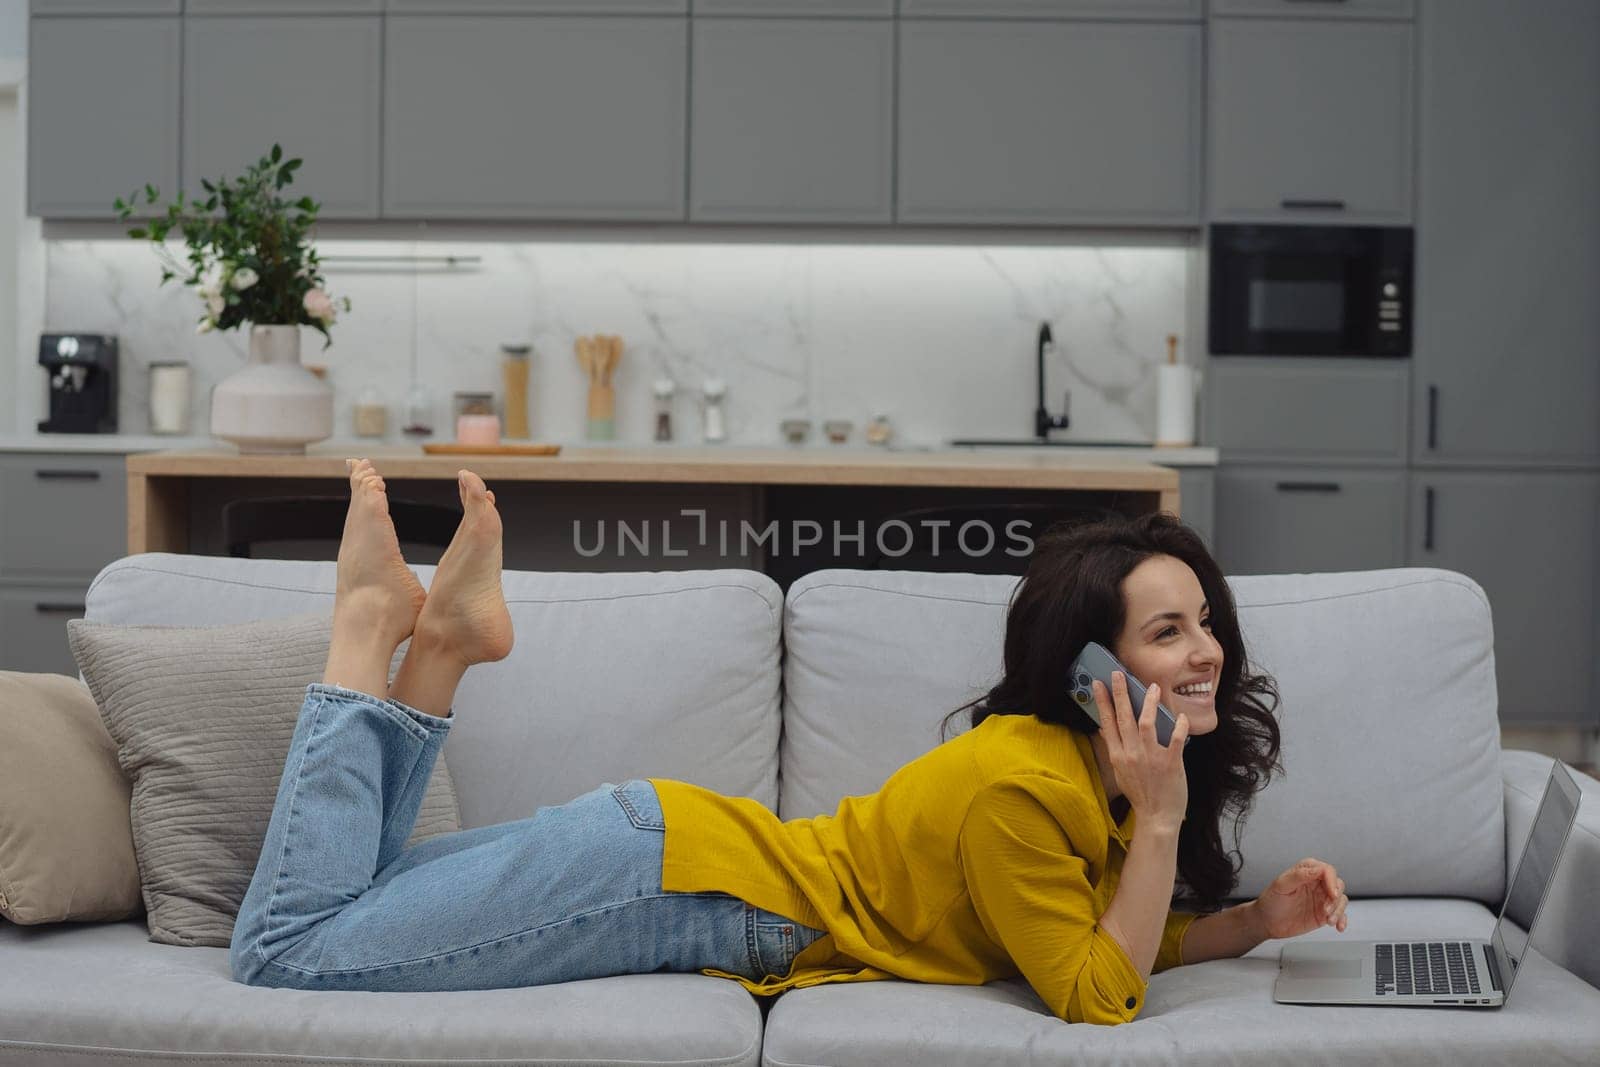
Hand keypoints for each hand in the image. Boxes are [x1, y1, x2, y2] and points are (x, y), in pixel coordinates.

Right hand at [1092, 670, 1189, 830]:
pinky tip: (1180, 716)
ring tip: (1152, 687)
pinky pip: (1175, 739)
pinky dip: (1178, 725)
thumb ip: (1115, 749)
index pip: (1106, 723)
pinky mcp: (1171, 763)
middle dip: (1120, 693)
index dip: (1102, 701)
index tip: (1098, 684)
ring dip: (1149, 703)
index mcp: (1118, 756)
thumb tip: (1106, 729)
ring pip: (1146, 723)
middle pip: (1123, 718)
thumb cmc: (1140, 794)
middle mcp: (1131, 754)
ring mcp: (1151, 758)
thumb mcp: (1121, 772)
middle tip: (1118, 674)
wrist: (1157, 818)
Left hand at [1254, 858, 1347, 938]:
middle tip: (1326, 909)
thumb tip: (1317, 869)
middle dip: (1335, 898)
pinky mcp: (1324, 913)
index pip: (1326, 870)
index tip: (1332, 893)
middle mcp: (1316, 883)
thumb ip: (1299, 875)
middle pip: (1338, 884)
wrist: (1267, 923)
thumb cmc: (1271, 902)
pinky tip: (1339, 926)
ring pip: (1341, 899)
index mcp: (1306, 871)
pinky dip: (1342, 919)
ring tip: (1329, 920)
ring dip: (1339, 910)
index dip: (1332, 881)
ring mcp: (1321, 898)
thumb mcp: (1281, 886)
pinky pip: (1340, 914)